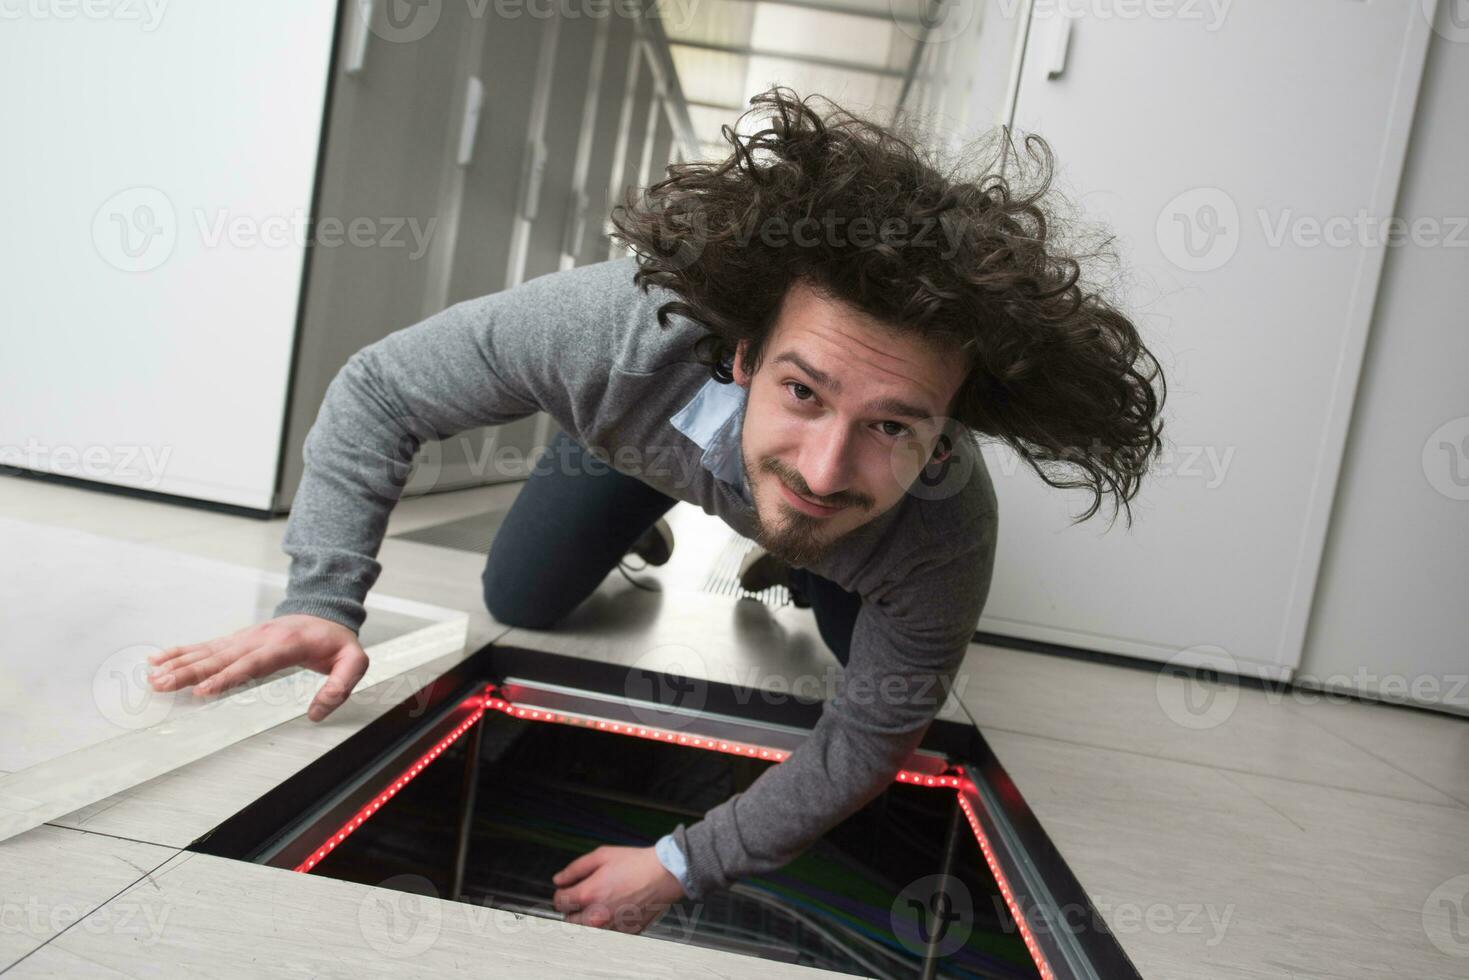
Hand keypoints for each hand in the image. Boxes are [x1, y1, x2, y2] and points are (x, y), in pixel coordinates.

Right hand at [146, 614, 367, 721]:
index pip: (253, 663)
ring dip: (180, 663)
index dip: (227, 676)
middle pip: (222, 657)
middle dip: (191, 672)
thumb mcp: (353, 662)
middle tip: (164, 684)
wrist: (327, 613)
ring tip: (154, 676)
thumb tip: (317, 712)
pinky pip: (207, 646)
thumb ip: (340, 686)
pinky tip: (160, 659)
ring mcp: (247, 637)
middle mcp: (260, 638)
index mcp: (287, 644)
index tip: (203, 690)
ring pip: (209, 651)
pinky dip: (182, 652)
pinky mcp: (238, 639)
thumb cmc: (337, 642)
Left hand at [551, 845, 685, 932]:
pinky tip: (616, 907)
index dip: (561, 893)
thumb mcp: (602, 856)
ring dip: (588, 917)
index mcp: (589, 894)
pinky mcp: (625, 932)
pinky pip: (606, 932)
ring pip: (587, 929)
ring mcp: (612, 926)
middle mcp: (598, 915)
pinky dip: (607, 922)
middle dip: (572, 908)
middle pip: (569, 920)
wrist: (664, 875)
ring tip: (601, 901)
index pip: (560, 902)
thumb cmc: (635, 864)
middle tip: (584, 896)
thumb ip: (575, 869)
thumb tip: (559, 879)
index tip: (568, 889)